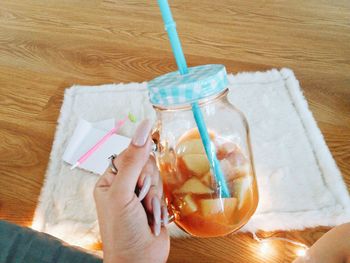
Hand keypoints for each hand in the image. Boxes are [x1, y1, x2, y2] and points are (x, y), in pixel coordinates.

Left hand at [94, 119, 169, 262]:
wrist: (138, 261)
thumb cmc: (122, 232)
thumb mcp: (122, 193)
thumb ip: (133, 161)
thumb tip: (142, 129)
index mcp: (110, 180)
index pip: (130, 154)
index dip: (139, 164)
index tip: (140, 181)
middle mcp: (125, 185)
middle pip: (146, 165)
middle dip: (147, 185)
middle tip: (140, 201)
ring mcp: (140, 195)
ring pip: (157, 178)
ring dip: (154, 198)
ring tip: (146, 213)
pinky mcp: (154, 204)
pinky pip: (164, 191)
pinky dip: (161, 206)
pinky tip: (154, 219)